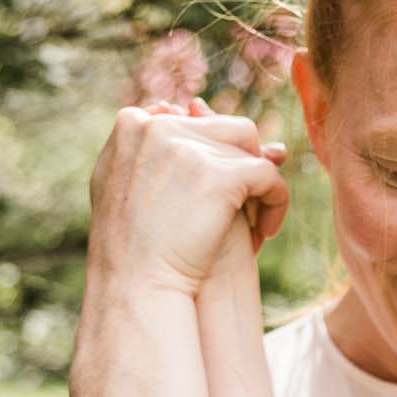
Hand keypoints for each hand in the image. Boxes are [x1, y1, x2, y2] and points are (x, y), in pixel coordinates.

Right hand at [86, 96, 289, 299]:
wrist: (134, 287)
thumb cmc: (128, 251)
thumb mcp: (120, 187)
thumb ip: (146, 150)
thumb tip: (188, 109)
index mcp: (131, 124)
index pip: (193, 123)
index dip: (214, 157)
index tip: (217, 194)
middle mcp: (159, 126)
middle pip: (228, 130)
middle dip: (242, 168)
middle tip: (246, 207)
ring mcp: (189, 148)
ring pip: (252, 151)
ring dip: (260, 186)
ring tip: (257, 222)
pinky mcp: (220, 175)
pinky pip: (268, 176)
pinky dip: (276, 202)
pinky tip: (267, 231)